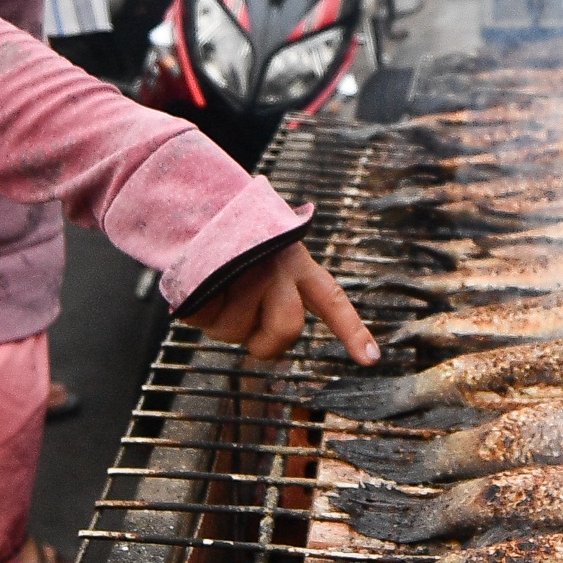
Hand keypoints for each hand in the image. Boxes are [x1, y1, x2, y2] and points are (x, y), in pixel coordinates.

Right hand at [185, 242, 379, 364]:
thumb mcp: (268, 259)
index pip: (332, 300)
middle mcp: (279, 266)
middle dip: (268, 345)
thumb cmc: (231, 240)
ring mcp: (247, 270)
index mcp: (298, 263)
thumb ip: (279, 296)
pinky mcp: (216, 276)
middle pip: (287, 330)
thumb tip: (266, 346)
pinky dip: (198, 309)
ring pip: (236, 331)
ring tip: (217, 285)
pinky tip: (199, 280)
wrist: (191, 203)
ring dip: (222, 321)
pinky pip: (207, 318)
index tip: (371, 359)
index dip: (352, 331)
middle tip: (249, 333)